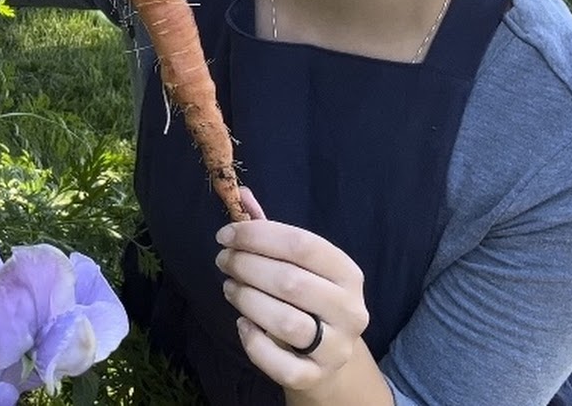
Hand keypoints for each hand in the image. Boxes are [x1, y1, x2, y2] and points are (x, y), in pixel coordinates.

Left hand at [215, 192, 369, 393]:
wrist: (328, 358)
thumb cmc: (308, 298)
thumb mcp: (297, 263)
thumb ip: (270, 231)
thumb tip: (241, 194)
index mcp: (347, 272)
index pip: (302, 244)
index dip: (258, 236)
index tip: (226, 235)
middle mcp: (349, 310)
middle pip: (291, 281)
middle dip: (246, 266)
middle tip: (222, 260)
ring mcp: (336, 347)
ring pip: (287, 322)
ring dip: (247, 300)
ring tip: (229, 287)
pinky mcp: (316, 377)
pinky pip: (282, 364)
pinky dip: (255, 343)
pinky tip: (242, 324)